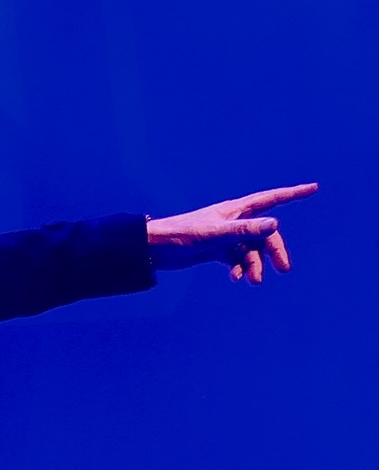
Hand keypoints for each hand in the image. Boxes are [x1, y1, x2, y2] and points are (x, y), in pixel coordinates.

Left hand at [146, 183, 317, 283]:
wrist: (155, 248)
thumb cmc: (183, 234)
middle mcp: (234, 221)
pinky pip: (236, 259)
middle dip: (274, 251)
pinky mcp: (216, 250)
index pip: (271, 199)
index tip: (314, 188)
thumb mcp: (216, 234)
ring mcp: (226, 236)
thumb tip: (275, 225)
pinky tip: (235, 278)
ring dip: (254, 265)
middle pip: (264, 234)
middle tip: (283, 270)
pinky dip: (240, 268)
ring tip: (251, 281)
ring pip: (250, 250)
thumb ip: (245, 230)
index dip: (293, 193)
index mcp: (236, 210)